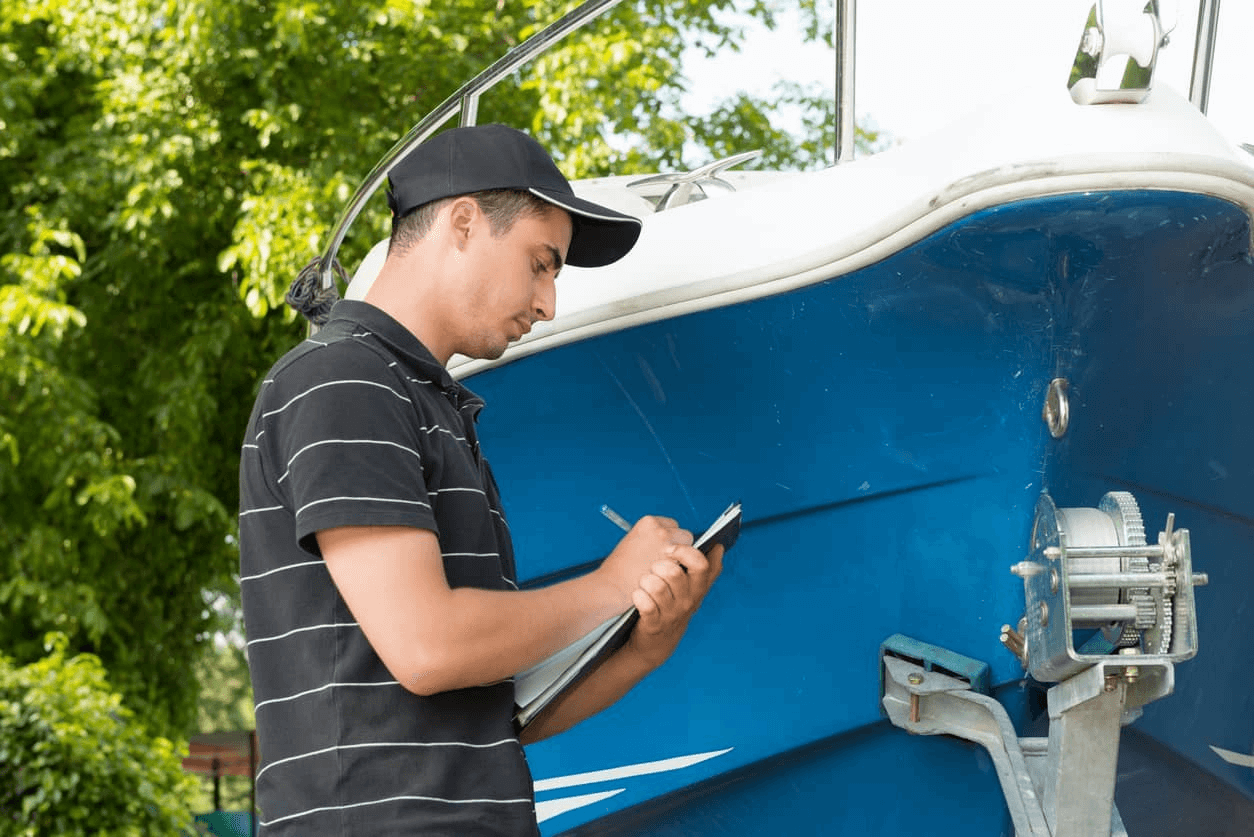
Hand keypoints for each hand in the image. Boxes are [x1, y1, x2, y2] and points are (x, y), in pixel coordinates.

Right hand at [597, 516, 693, 604]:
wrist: (611, 588)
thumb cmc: (617, 571)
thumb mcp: (632, 544)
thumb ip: (652, 540)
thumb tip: (668, 545)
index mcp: (648, 522)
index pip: (672, 526)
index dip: (669, 540)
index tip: (661, 550)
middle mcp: (660, 530)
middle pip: (684, 536)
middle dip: (679, 549)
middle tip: (666, 563)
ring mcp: (668, 546)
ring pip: (689, 551)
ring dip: (682, 561)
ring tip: (665, 573)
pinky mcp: (674, 563)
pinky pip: (687, 567)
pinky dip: (681, 574)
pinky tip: (667, 581)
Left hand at [626, 542, 723, 668]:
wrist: (657, 644)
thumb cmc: (674, 608)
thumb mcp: (694, 591)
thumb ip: (708, 569)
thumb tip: (719, 547)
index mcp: (698, 589)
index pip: (700, 564)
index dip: (684, 552)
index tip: (669, 549)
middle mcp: (688, 602)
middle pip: (674, 573)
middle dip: (658, 565)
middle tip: (652, 569)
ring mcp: (671, 614)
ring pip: (657, 587)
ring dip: (646, 580)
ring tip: (644, 583)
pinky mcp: (654, 625)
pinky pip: (646, 604)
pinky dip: (639, 596)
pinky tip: (638, 595)